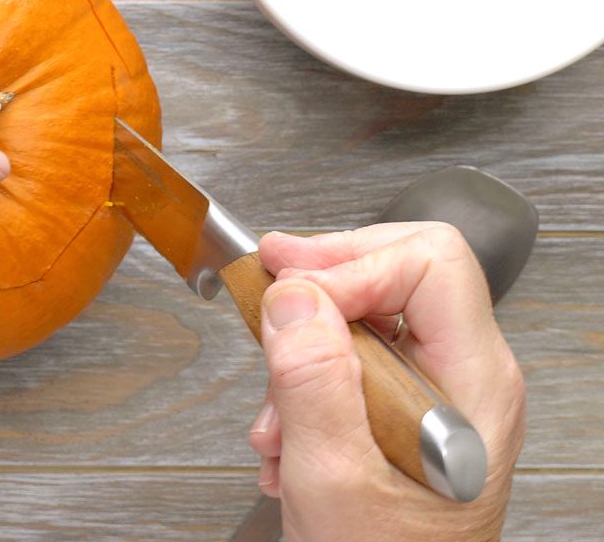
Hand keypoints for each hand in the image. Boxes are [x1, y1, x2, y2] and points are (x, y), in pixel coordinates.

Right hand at [248, 224, 525, 541]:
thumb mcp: (334, 478)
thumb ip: (313, 382)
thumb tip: (292, 296)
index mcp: (473, 384)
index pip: (429, 261)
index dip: (352, 263)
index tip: (290, 292)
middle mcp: (465, 376)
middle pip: (399, 268)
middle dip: (321, 284)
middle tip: (268, 288)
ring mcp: (436, 389)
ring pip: (366, 311)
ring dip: (302, 349)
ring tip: (274, 415)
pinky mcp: (405, 404)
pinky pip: (351, 354)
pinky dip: (304, 380)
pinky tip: (286, 435)